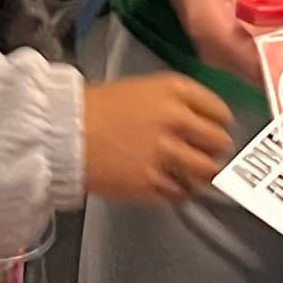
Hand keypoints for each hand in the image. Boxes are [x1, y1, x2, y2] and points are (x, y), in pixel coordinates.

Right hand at [81, 70, 234, 202]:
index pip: (220, 111)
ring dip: (200, 175)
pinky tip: (163, 183)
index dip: (218, 124)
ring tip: (188, 174)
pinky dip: (176, 191)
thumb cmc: (96, 108)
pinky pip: (180, 193)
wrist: (62, 132)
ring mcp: (165, 154)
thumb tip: (201, 122)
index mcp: (174, 91)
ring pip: (206, 172)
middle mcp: (176, 120)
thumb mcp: (142, 88)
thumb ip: (176, 102)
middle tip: (204, 155)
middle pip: (219, 143)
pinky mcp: (151, 182)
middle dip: (214, 151)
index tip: (212, 131)